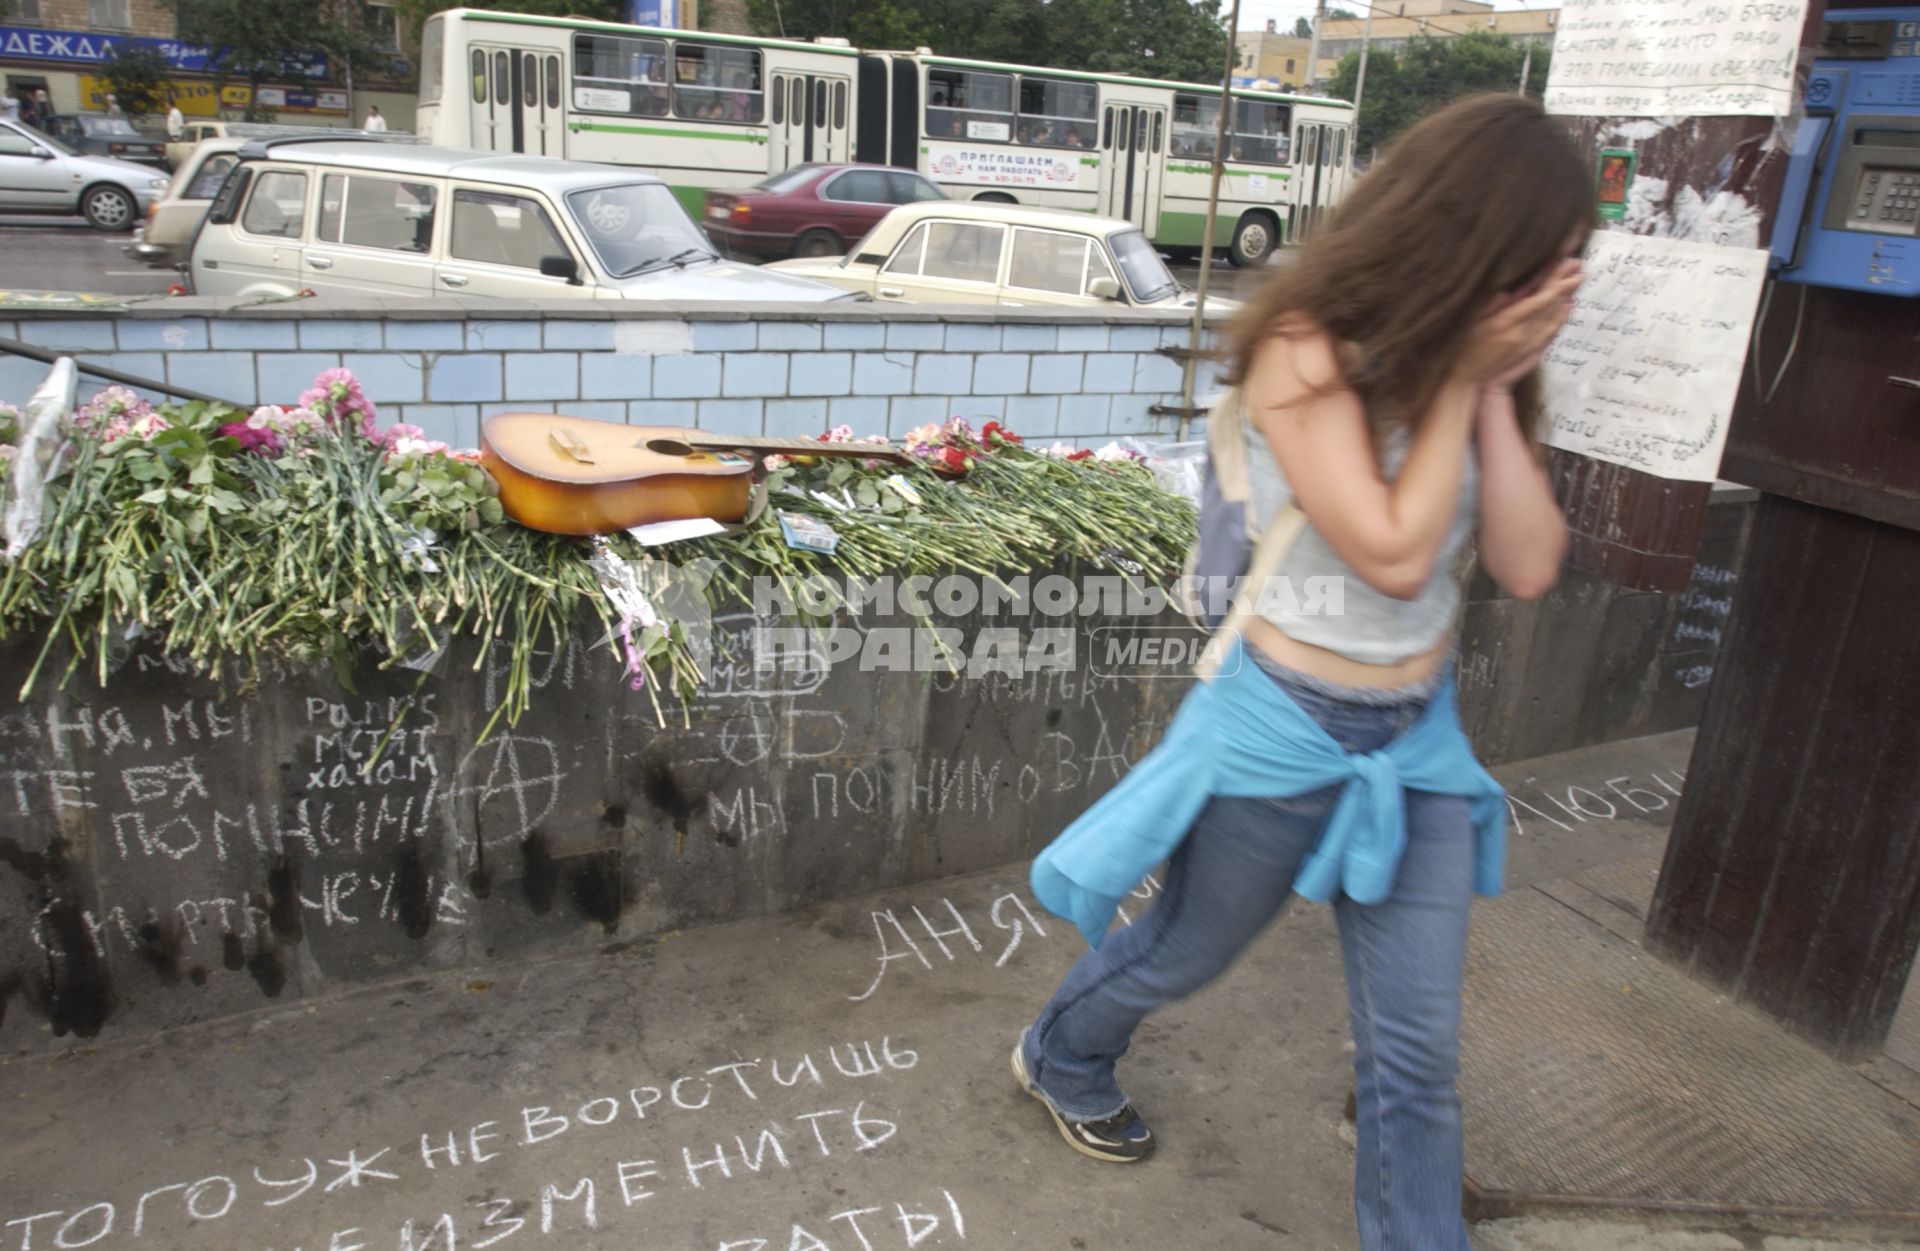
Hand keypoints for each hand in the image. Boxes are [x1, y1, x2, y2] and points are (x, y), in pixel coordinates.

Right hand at [1453, 260, 1582, 389]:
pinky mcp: (1530, 352)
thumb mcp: (1469, 323)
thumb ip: (1488, 305)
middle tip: (1579, 266)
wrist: (1468, 378)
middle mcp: (1521, 333)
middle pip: (1549, 304)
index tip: (1567, 264)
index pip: (1538, 298)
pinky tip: (1568, 305)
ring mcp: (1528, 343)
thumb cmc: (1464, 347)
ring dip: (1567, 297)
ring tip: (1578, 280)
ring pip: (1553, 317)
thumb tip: (1507, 290)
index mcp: (1506, 322)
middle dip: (1565, 283)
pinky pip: (1550, 332)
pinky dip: (1561, 317)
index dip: (1555, 280)